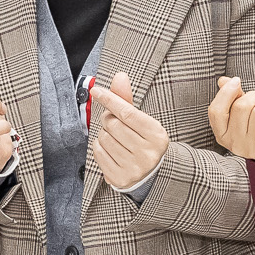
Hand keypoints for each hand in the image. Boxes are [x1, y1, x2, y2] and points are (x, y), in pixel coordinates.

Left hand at [89, 73, 168, 190]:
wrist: (149, 173)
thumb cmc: (142, 141)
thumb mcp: (141, 121)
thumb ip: (128, 100)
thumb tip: (120, 76)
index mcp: (157, 136)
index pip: (127, 112)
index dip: (110, 99)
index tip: (97, 90)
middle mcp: (148, 153)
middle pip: (113, 124)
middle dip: (109, 120)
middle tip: (115, 124)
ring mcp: (134, 168)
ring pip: (103, 138)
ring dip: (104, 134)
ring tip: (116, 139)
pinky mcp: (120, 177)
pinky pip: (98, 152)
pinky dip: (99, 147)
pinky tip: (111, 150)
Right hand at [208, 76, 254, 162]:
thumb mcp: (242, 113)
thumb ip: (232, 97)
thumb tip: (223, 81)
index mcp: (222, 135)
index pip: (216, 111)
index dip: (225, 93)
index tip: (236, 81)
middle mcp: (235, 144)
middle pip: (240, 107)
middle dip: (254, 96)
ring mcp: (253, 148)